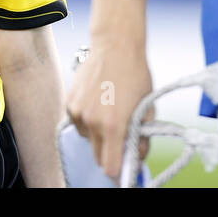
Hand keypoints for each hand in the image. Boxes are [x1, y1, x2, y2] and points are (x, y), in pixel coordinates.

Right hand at [65, 40, 152, 181]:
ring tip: (109, 113)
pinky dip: (88, 121)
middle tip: (121, 137)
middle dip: (110, 152)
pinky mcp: (70, 103)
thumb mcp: (146, 106)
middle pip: (98, 156)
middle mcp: (92, 122)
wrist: (115, 46)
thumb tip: (137, 155)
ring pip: (88, 139)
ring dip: (98, 135)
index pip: (110, 166)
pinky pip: (79, 124)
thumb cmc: (134, 73)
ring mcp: (79, 113)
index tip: (124, 166)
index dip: (119, 170)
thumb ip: (142, 135)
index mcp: (114, 126)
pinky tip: (98, 103)